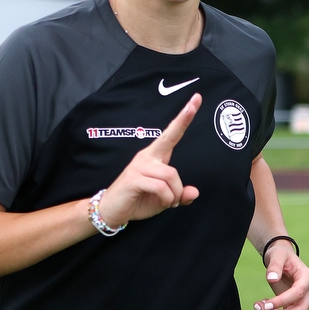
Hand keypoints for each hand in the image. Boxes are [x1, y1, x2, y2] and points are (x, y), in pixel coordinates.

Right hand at [96, 94, 201, 226]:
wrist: (111, 211)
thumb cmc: (138, 199)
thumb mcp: (165, 199)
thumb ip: (180, 195)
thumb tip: (194, 193)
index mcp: (155, 156)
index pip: (172, 133)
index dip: (185, 117)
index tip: (197, 98)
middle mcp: (147, 157)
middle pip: (172, 158)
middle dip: (179, 170)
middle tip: (176, 200)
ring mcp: (139, 166)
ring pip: (170, 176)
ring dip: (173, 195)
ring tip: (167, 203)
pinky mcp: (133, 178)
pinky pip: (160, 186)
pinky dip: (167, 198)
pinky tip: (163, 203)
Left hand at [253, 243, 308, 309]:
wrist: (282, 259)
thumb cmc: (281, 255)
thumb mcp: (277, 255)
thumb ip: (275, 266)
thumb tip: (272, 280)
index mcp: (307, 276)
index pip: (298, 292)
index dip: (283, 301)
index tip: (266, 304)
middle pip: (301, 309)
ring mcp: (303, 299)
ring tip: (258, 306)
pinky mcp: (294, 304)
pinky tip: (262, 305)